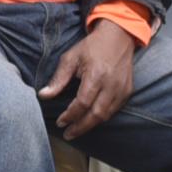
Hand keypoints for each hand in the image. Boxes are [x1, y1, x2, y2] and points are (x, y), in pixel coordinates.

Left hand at [40, 20, 137, 140]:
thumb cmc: (92, 47)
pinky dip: (102, 117)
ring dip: (91, 125)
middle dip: (81, 127)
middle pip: (96, 114)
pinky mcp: (128, 91)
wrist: (118, 37)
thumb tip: (43, 95)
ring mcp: (122, 89)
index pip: (82, 103)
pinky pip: (115, 110)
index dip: (70, 115)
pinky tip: (90, 120)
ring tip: (76, 130)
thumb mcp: (71, 58)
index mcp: (96, 75)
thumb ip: (58, 79)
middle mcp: (112, 85)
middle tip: (68, 134)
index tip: (60, 122)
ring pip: (107, 115)